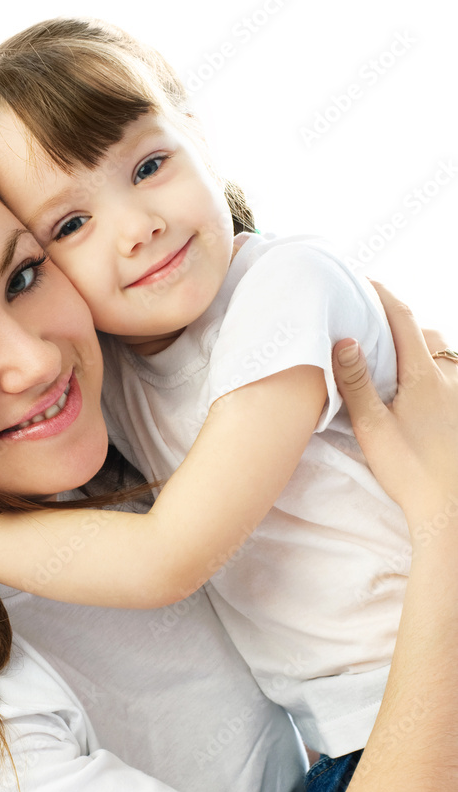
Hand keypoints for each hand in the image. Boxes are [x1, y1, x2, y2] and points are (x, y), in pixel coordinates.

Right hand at [332, 282, 457, 529]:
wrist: (449, 510)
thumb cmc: (410, 471)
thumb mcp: (373, 427)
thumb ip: (357, 382)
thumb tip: (343, 339)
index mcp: (423, 377)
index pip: (401, 319)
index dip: (381, 294)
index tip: (362, 281)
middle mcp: (449, 379)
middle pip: (427, 334)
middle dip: (402, 322)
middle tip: (373, 324)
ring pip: (445, 355)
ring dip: (422, 346)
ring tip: (396, 356)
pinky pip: (453, 376)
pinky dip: (436, 369)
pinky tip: (420, 389)